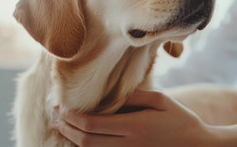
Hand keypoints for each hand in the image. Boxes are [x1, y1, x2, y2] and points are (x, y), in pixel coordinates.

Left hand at [53, 89, 211, 146]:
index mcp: (135, 127)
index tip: (62, 107)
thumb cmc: (181, 120)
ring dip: (73, 141)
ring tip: (62, 128)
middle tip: (55, 117)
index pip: (92, 124)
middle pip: (87, 141)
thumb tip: (111, 95)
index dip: (72, 117)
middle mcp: (129, 145)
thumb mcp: (161, 101)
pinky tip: (82, 140)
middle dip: (66, 129)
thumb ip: (135, 96)